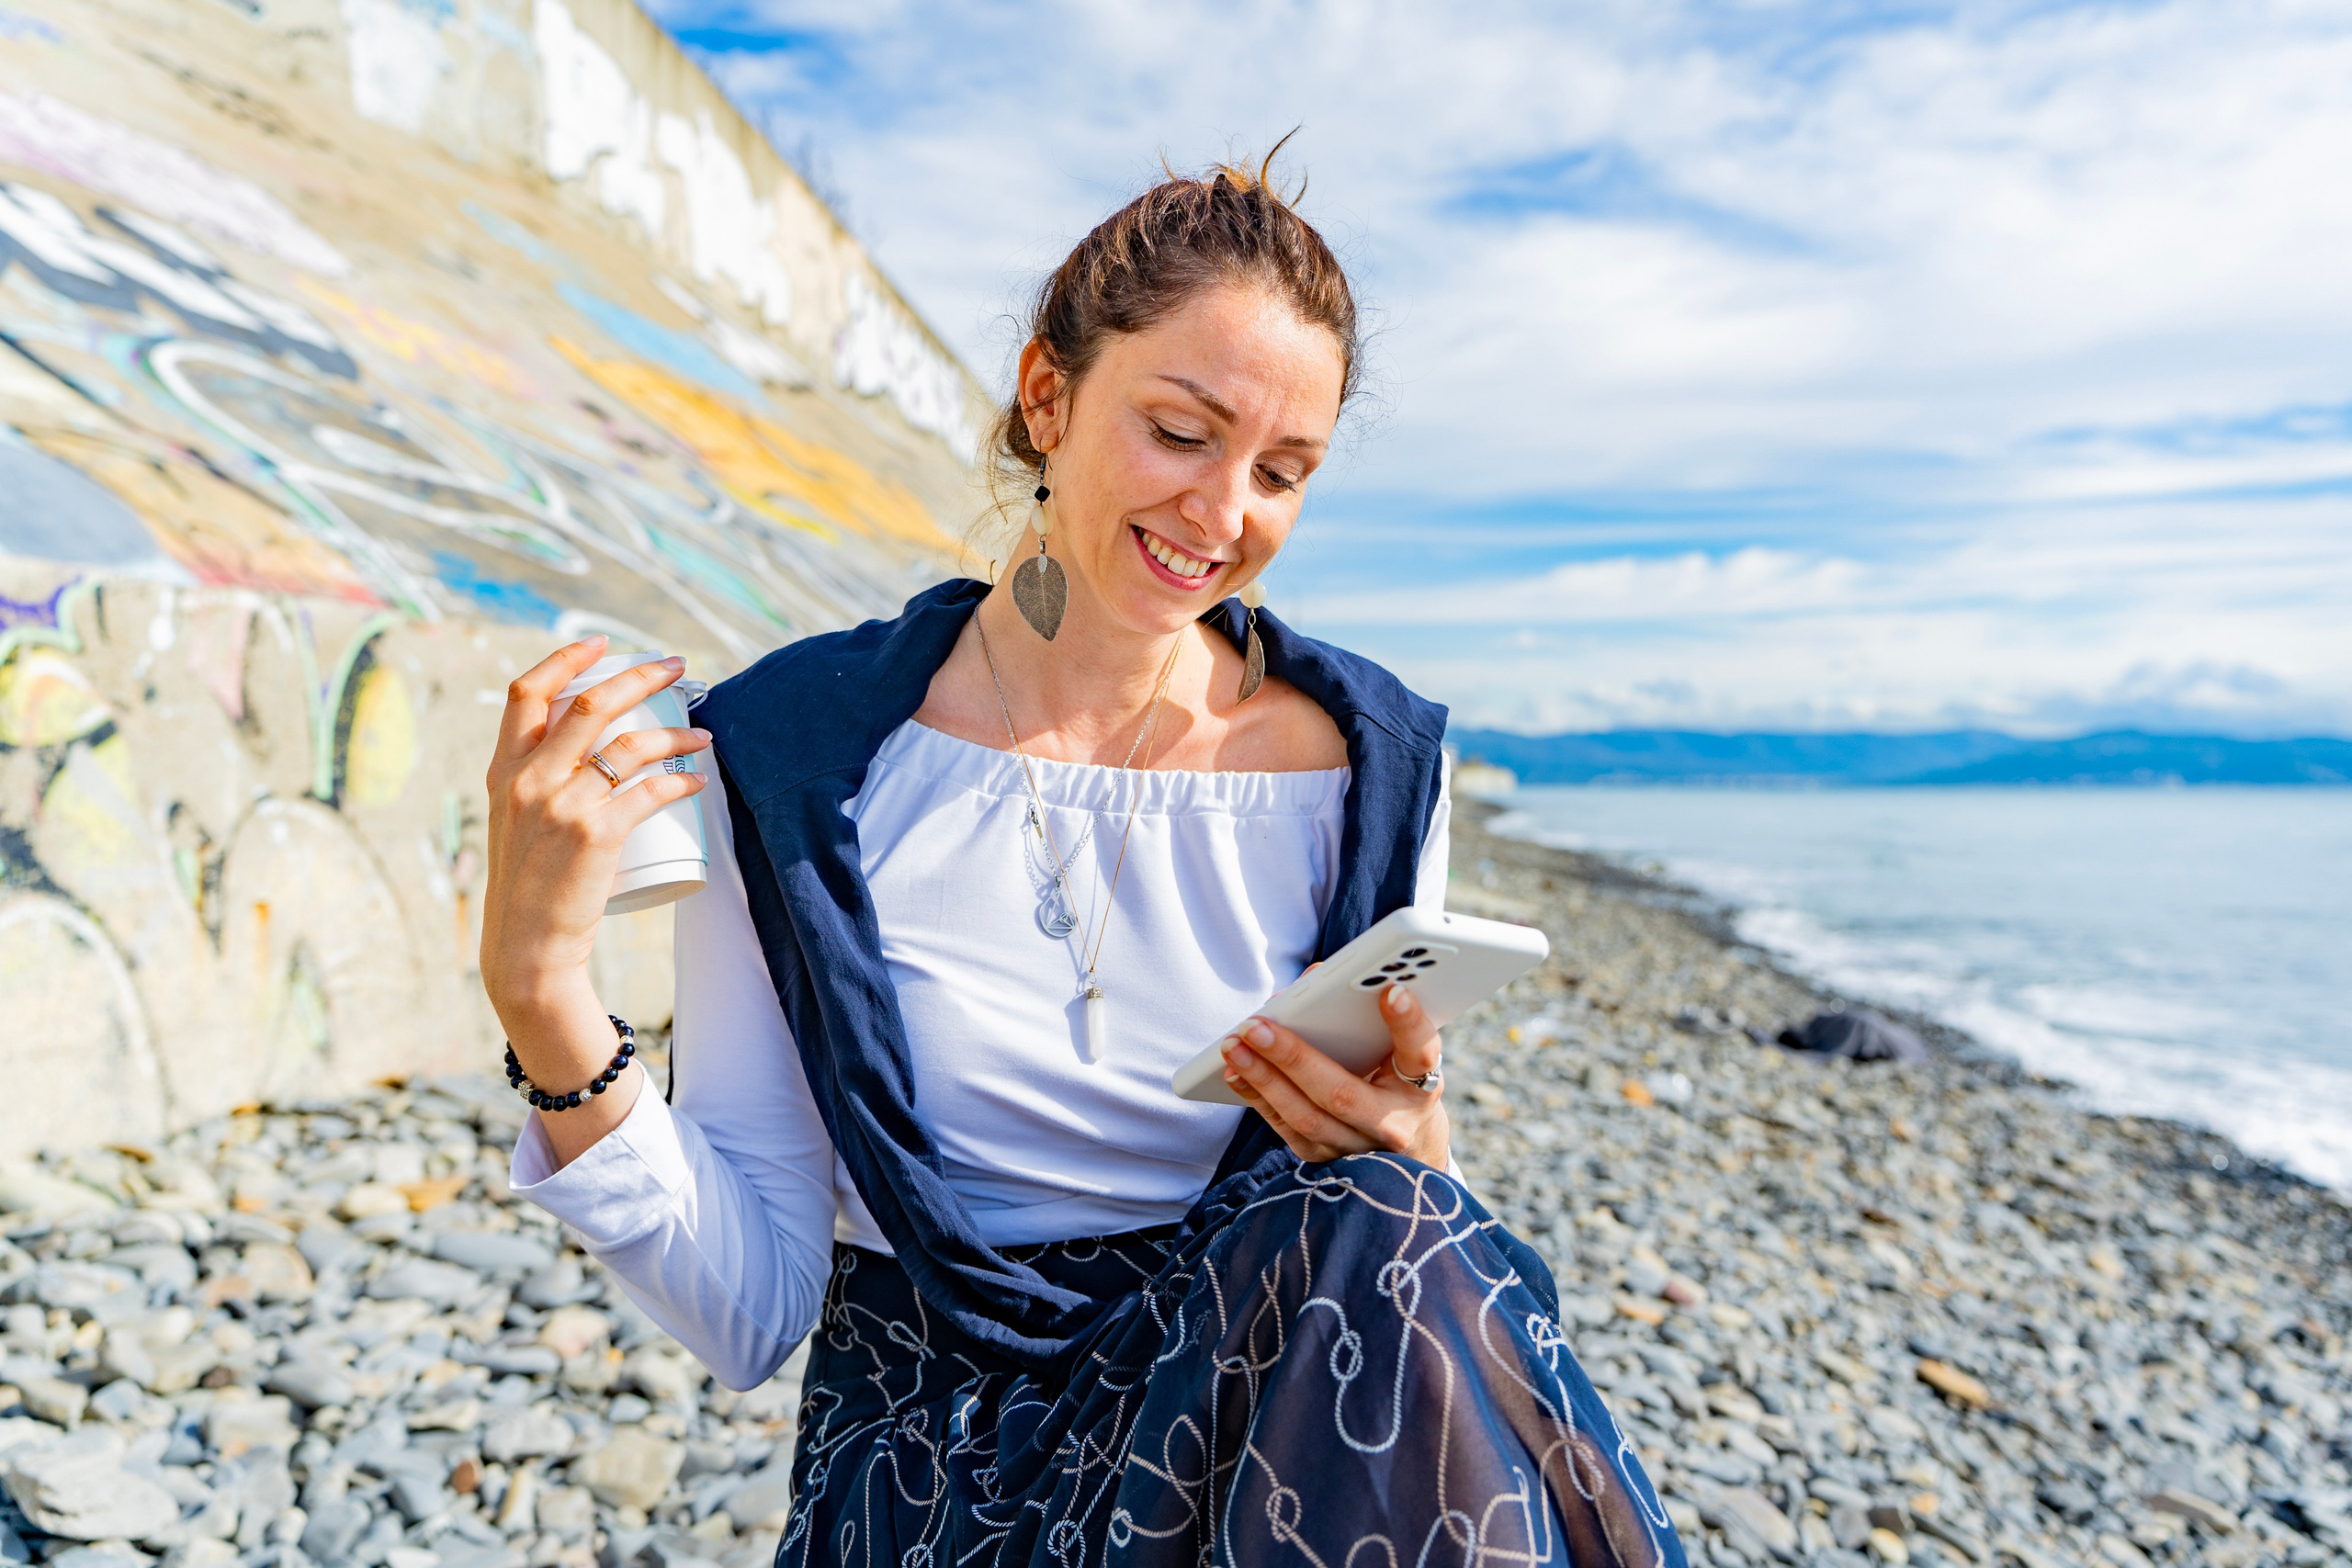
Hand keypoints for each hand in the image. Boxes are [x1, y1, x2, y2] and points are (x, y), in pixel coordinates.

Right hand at [479, 639, 708, 1160]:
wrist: (526, 950)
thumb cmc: (530, 888)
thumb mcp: (514, 824)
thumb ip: (537, 783)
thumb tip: (585, 747)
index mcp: (504, 771)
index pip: (527, 692)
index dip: (567, 658)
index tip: (604, 644)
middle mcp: (529, 780)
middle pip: (591, 702)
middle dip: (642, 675)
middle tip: (678, 666)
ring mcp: (561, 805)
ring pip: (630, 743)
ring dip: (676, 732)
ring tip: (703, 734)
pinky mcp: (594, 835)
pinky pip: (650, 791)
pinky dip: (681, 779)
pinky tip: (699, 780)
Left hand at [1219, 982, 1449, 1168]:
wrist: (1409, 1146)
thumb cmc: (1397, 1082)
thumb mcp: (1401, 1053)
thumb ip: (1369, 1017)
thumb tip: (1311, 982)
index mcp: (1421, 1086)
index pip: (1421, 1052)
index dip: (1408, 1023)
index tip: (1391, 990)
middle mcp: (1393, 1124)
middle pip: (1340, 1094)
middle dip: (1293, 1057)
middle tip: (1255, 1025)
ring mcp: (1358, 1149)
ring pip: (1306, 1118)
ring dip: (1263, 1079)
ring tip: (1234, 1046)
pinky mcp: (1328, 1161)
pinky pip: (1287, 1130)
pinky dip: (1258, 1097)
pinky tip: (1235, 1071)